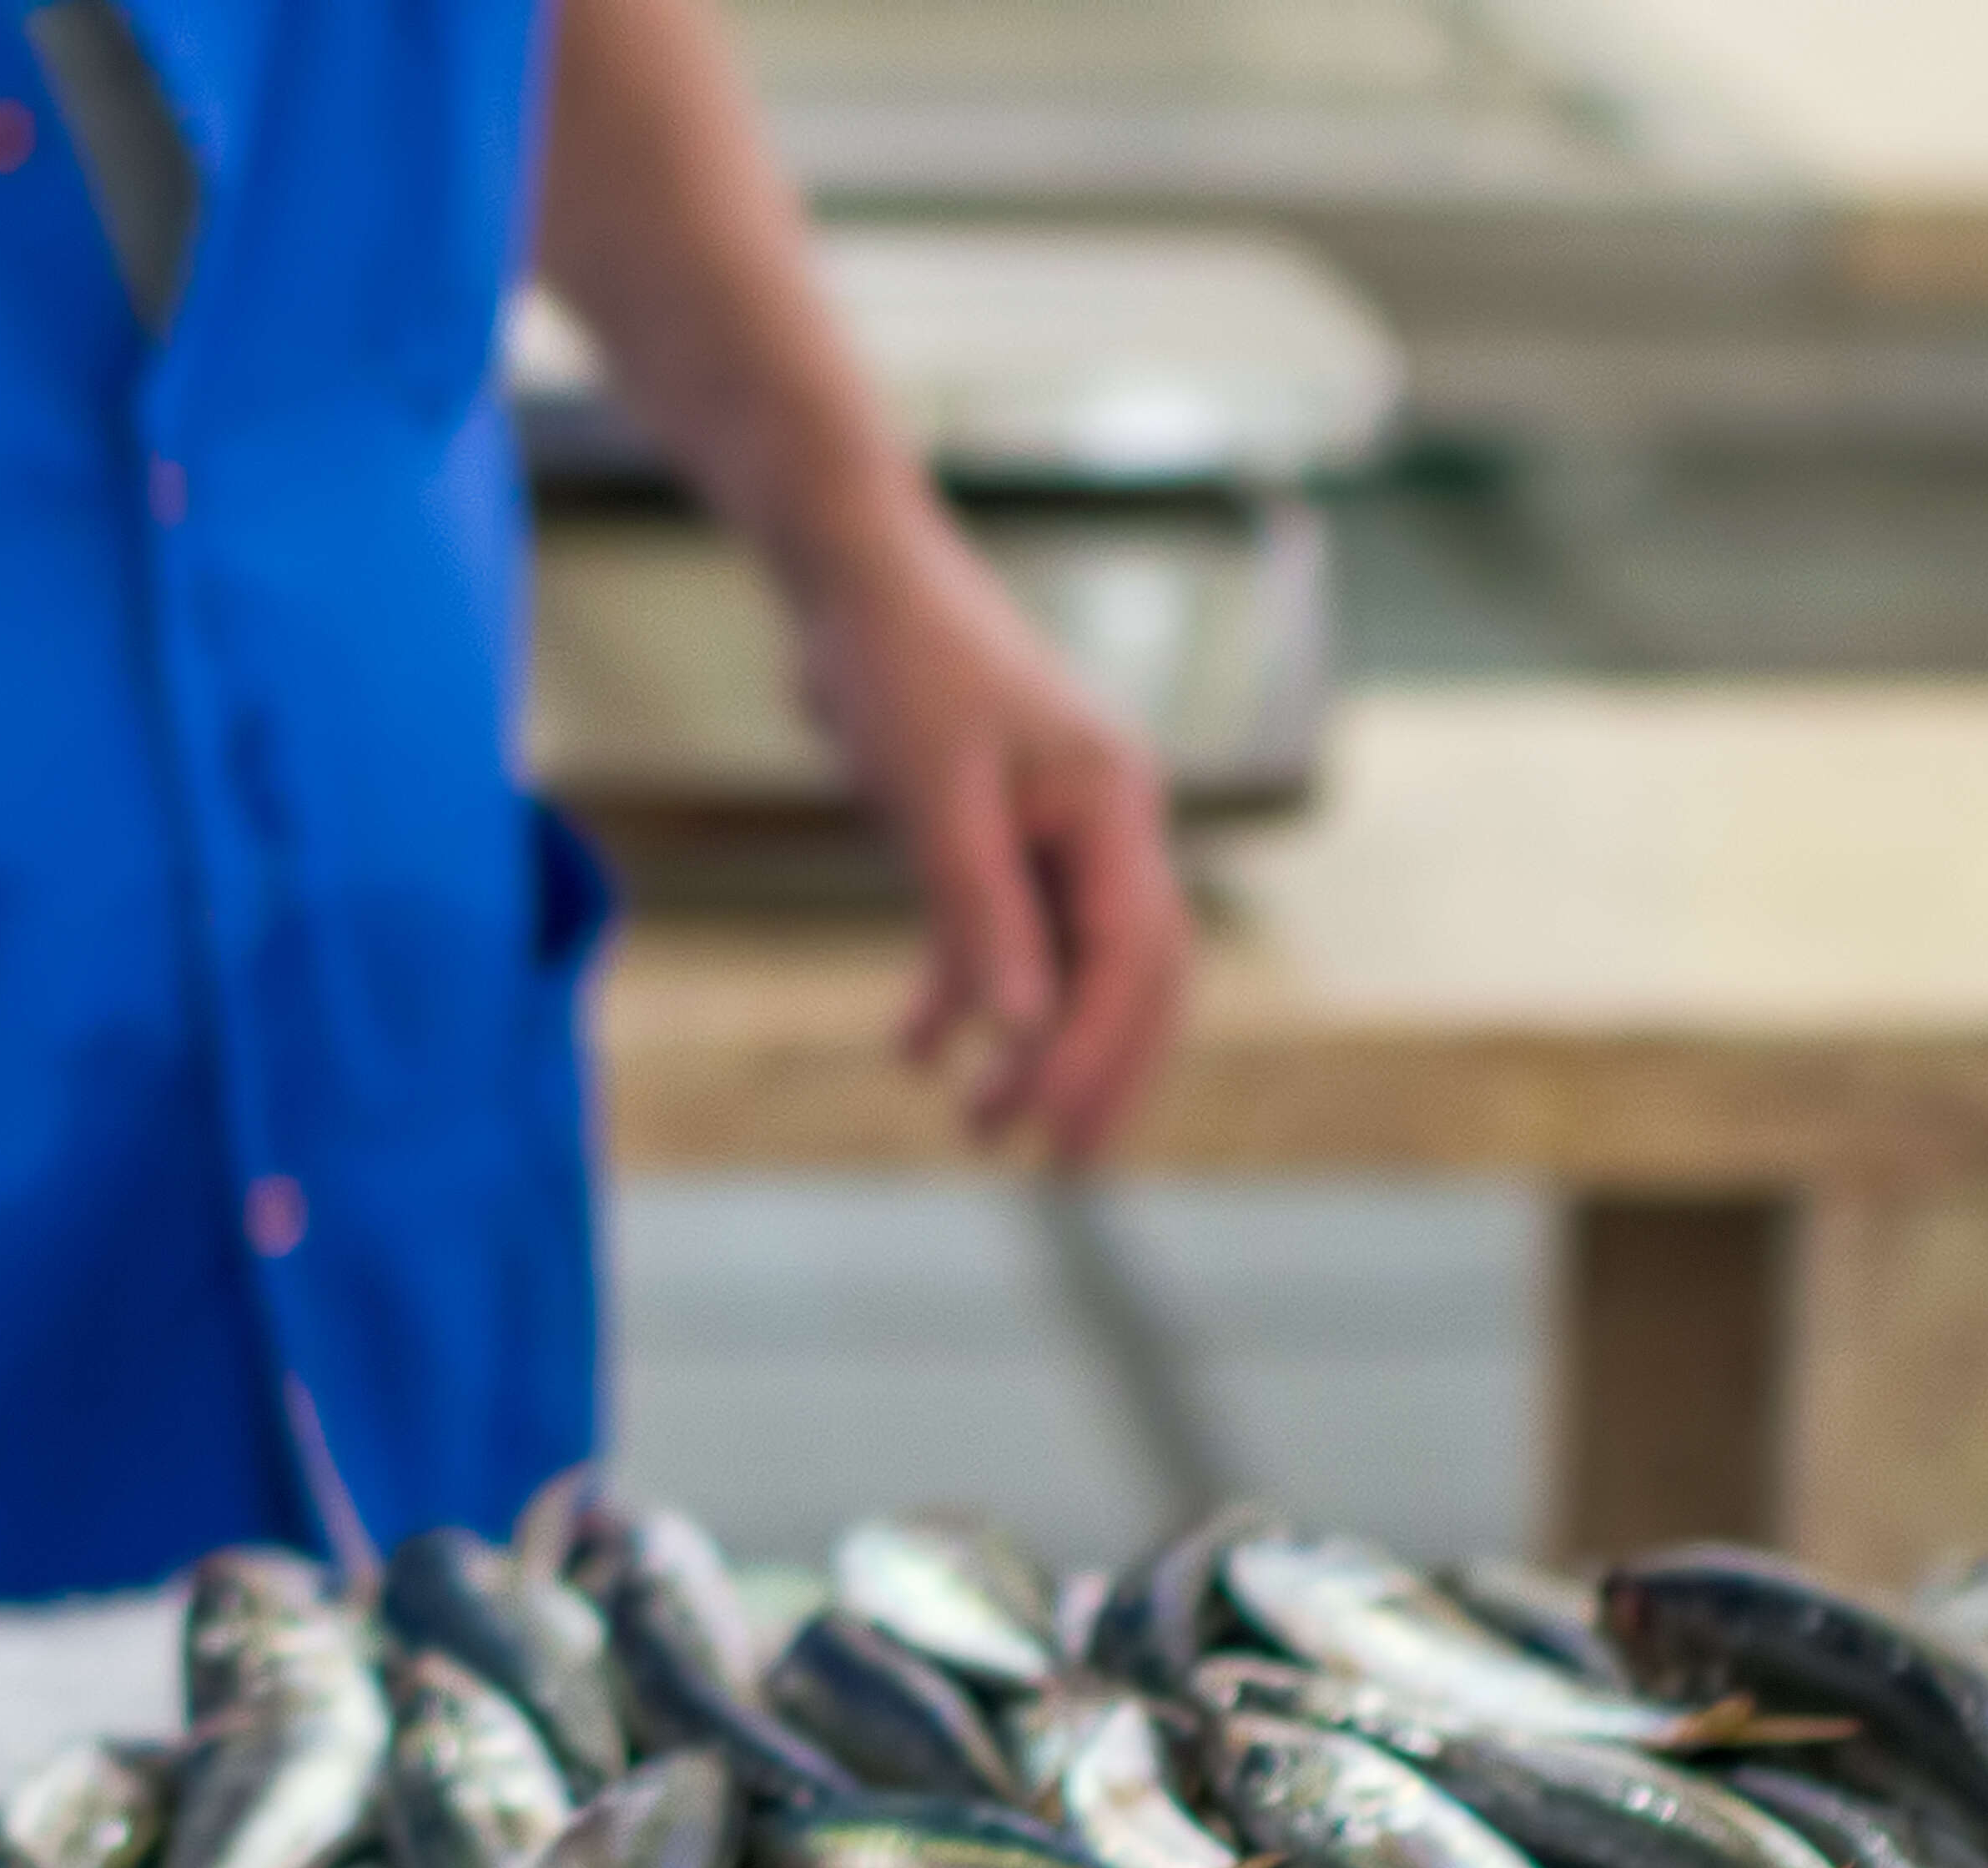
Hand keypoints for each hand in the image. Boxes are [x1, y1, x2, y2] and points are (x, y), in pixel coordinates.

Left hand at [784, 506, 1191, 1166]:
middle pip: (1130, 973)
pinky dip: (961, 994)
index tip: (1052, 1130)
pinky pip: (996, 933)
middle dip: (1099, 1071)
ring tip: (980, 1129)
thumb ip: (979, 915)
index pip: (1134, 956)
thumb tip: (1024, 1031)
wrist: (853, 581)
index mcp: (1114, 804)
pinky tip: (915, 1054)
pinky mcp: (993, 828)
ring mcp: (1051, 826)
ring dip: (1030, 1048)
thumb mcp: (935, 799)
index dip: (1101, 1052)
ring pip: (1067, 962)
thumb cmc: (900, 667)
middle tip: (1060, 1165)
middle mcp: (1103, 819)